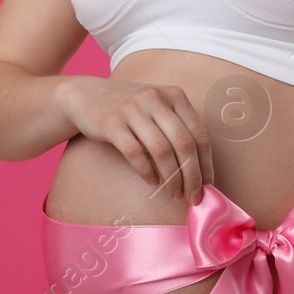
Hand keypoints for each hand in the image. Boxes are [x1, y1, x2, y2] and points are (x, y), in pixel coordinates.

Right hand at [59, 78, 215, 203]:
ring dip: (171, 178)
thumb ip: (178, 128)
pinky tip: (151, 181)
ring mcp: (132, 110)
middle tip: (193, 197)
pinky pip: (135, 153)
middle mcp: (155, 99)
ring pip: (161, 150)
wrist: (85, 95)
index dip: (207, 164)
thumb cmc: (129, 107)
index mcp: (174, 95)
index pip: (199, 134)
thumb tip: (200, 169)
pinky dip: (146, 172)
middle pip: (184, 144)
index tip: (209, 186)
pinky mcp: (111, 123)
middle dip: (192, 176)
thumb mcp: (158, 107)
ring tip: (174, 193)